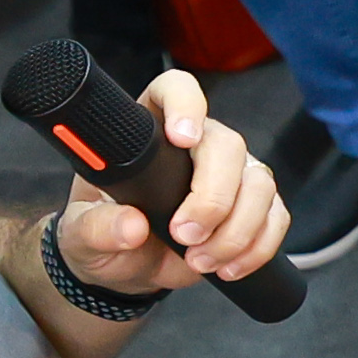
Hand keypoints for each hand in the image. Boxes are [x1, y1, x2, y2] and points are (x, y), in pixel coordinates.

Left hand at [57, 69, 282, 291]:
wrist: (127, 268)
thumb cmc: (102, 234)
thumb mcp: (82, 235)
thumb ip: (97, 228)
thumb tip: (131, 225)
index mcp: (150, 130)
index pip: (174, 90)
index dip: (185, 104)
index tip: (182, 138)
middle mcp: (197, 143)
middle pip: (226, 145)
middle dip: (213, 196)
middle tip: (185, 235)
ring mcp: (232, 173)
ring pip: (259, 183)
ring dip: (236, 230)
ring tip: (199, 261)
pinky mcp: (255, 206)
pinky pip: (276, 216)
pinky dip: (258, 246)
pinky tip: (229, 267)